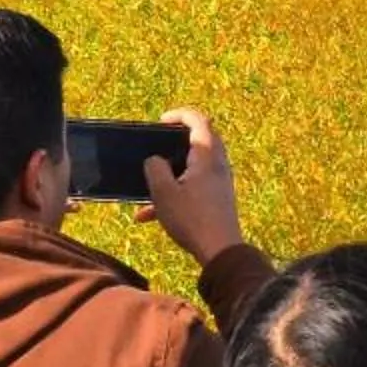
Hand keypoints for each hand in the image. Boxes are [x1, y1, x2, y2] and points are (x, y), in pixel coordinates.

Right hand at [135, 107, 244, 264]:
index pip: (199, 120)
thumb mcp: (164, 192)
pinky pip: (193, 187)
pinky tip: (148, 216)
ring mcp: (220, 182)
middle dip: (175, 141)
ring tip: (146, 188)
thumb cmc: (191, 219)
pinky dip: (174, 194)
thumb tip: (155, 160)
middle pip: (200, 140)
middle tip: (157, 145)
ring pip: (193, 167)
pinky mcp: (218, 198)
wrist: (220, 251)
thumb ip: (155, 169)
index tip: (160, 122)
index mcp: (207, 156)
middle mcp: (218, 165)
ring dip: (170, 174)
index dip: (179, 114)